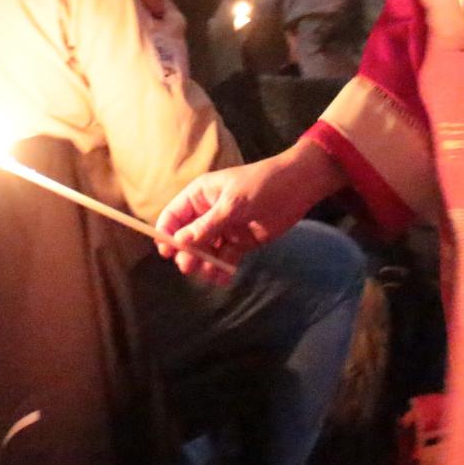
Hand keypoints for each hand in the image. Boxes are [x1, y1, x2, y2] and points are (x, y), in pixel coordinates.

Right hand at [155, 141, 347, 282]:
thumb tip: (179, 243)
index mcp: (199, 196)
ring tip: (212, 273)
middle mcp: (207, 214)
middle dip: (187, 253)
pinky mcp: (238, 243)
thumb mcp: (232, 204)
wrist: (297, 189)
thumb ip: (206, 226)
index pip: (173, 216)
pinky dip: (221, 270)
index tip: (167, 252)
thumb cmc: (261, 185)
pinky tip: (224, 279)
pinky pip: (223, 260)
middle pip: (186, 239)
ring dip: (204, 265)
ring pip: (204, 252)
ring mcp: (223, 229)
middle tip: (191, 266)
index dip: (166, 234)